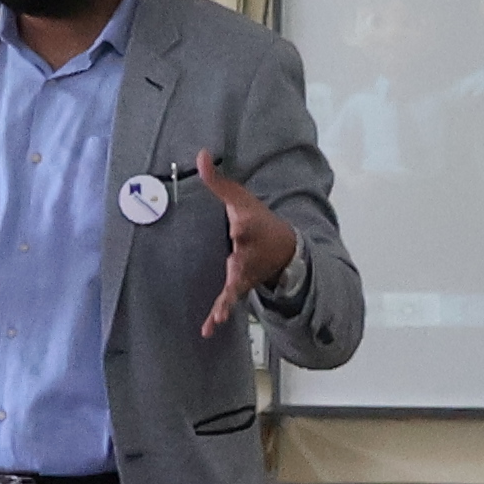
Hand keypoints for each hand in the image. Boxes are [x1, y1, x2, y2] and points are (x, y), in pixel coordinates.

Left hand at [190, 148, 299, 340]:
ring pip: (235, 286)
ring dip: (227, 301)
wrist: (282, 249)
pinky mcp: (239, 285)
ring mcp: (244, 272)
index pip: (243, 225)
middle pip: (239, 258)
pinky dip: (219, 314)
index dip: (240, 224)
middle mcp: (247, 252)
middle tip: (233, 269)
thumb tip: (200, 153)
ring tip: (220, 315)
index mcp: (248, 228)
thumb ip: (218, 180)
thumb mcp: (239, 198)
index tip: (237, 223)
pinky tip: (207, 329)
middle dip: (237, 265)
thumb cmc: (257, 220)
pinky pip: (228, 301)